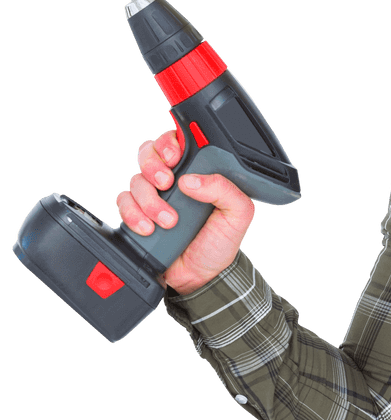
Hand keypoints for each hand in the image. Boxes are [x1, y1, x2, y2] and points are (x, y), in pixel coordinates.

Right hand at [115, 129, 255, 295]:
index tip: (174, 156)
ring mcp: (154, 196)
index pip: (177, 141)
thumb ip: (224, 190)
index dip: (170, 142)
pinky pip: (124, 202)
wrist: (201, 278)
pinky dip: (133, 214)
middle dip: (153, 165)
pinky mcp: (137, 214)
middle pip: (149, 153)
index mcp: (198, 171)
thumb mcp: (237, 214)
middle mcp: (174, 180)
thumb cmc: (220, 242)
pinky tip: (148, 228)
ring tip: (168, 221)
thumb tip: (191, 180)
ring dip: (149, 200)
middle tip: (166, 183)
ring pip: (136, 180)